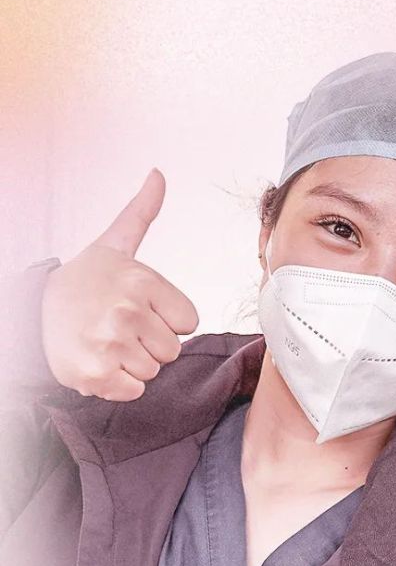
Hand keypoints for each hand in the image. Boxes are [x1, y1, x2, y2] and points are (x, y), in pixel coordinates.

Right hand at [40, 170, 198, 399]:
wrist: (36, 311)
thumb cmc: (87, 280)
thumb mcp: (115, 244)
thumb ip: (141, 212)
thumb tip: (158, 173)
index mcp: (142, 282)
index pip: (189, 322)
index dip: (167, 319)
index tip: (140, 308)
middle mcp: (126, 312)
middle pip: (172, 350)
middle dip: (150, 343)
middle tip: (120, 327)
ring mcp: (110, 344)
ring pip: (153, 371)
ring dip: (132, 363)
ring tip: (107, 342)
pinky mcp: (96, 375)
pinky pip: (133, 391)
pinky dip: (118, 385)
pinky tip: (99, 362)